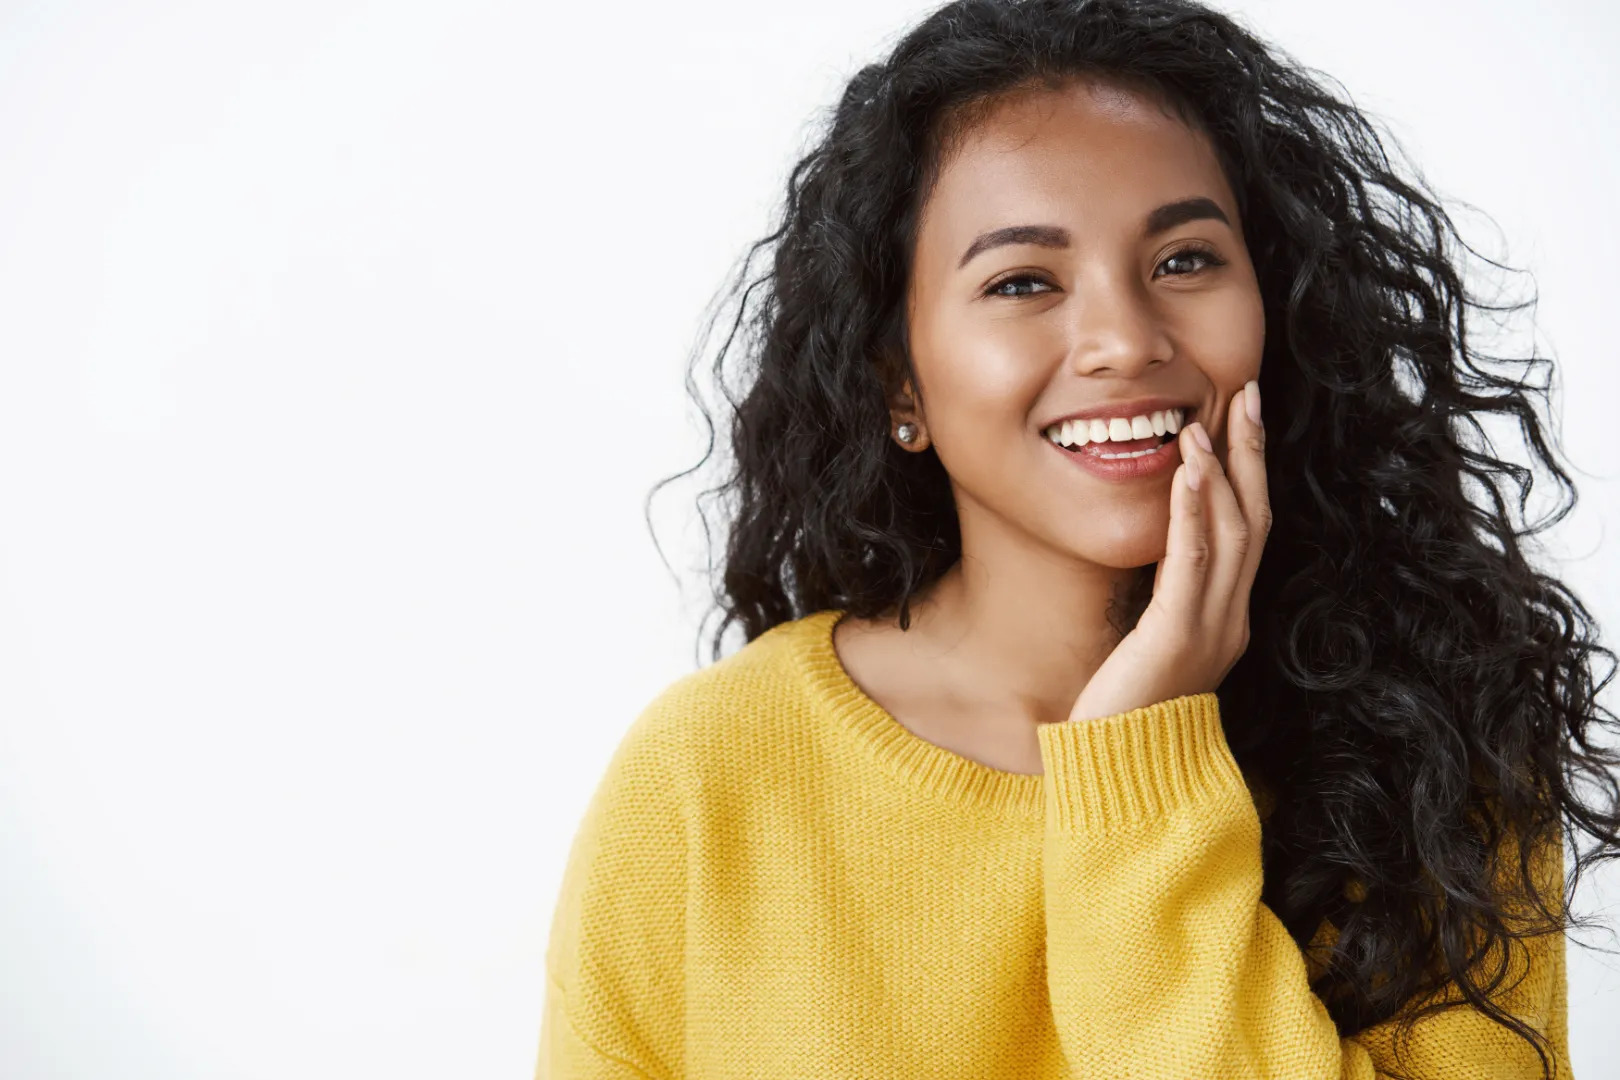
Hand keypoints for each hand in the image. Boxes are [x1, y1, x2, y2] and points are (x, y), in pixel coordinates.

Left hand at [1067, 380, 1270, 722]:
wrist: (1121, 778)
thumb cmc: (1123, 716)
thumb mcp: (1146, 646)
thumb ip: (1157, 604)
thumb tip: (1150, 560)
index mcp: (1225, 620)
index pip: (1249, 532)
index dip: (1249, 473)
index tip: (1243, 419)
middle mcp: (1230, 620)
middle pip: (1255, 520)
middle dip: (1252, 453)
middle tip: (1249, 393)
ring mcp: (1210, 629)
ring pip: (1234, 534)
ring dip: (1224, 470)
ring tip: (1212, 418)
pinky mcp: (1177, 638)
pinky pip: (1192, 563)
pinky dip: (1193, 512)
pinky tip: (1189, 471)